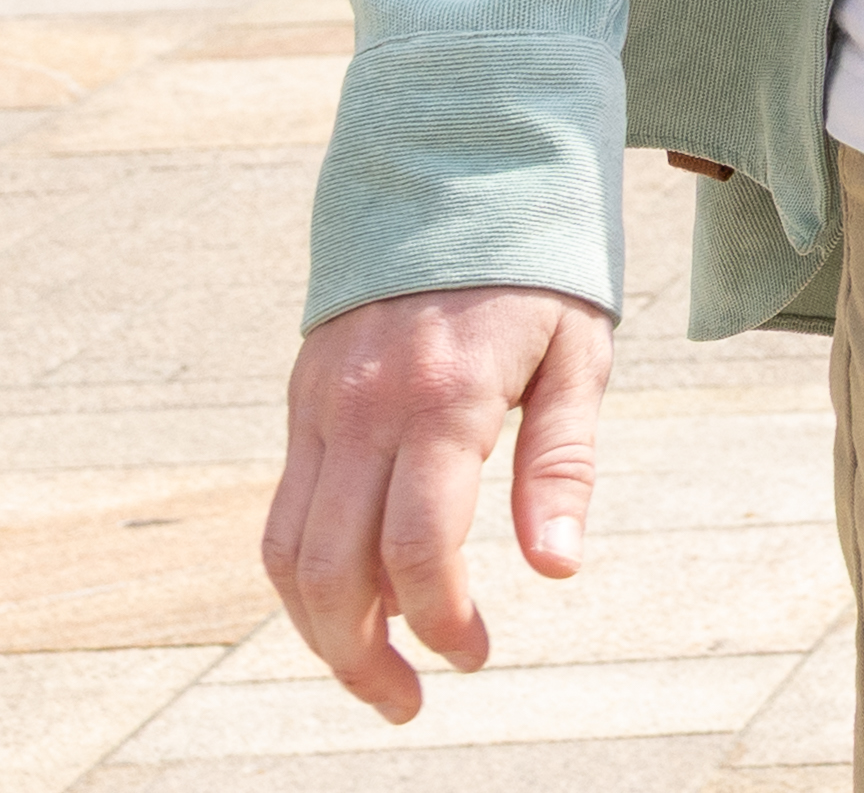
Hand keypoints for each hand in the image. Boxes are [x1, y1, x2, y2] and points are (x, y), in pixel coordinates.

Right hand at [262, 283, 608, 723]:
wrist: (461, 161)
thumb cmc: (540, 261)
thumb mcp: (580, 350)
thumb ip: (563, 461)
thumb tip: (558, 568)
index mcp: (442, 398)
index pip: (417, 548)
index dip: (441, 621)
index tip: (476, 656)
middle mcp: (363, 407)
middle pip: (328, 569)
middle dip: (359, 655)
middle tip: (406, 703)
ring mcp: (319, 403)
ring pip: (285, 550)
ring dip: (318, 629)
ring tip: (373, 672)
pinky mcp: (301, 398)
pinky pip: (283, 508)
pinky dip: (305, 572)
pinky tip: (355, 600)